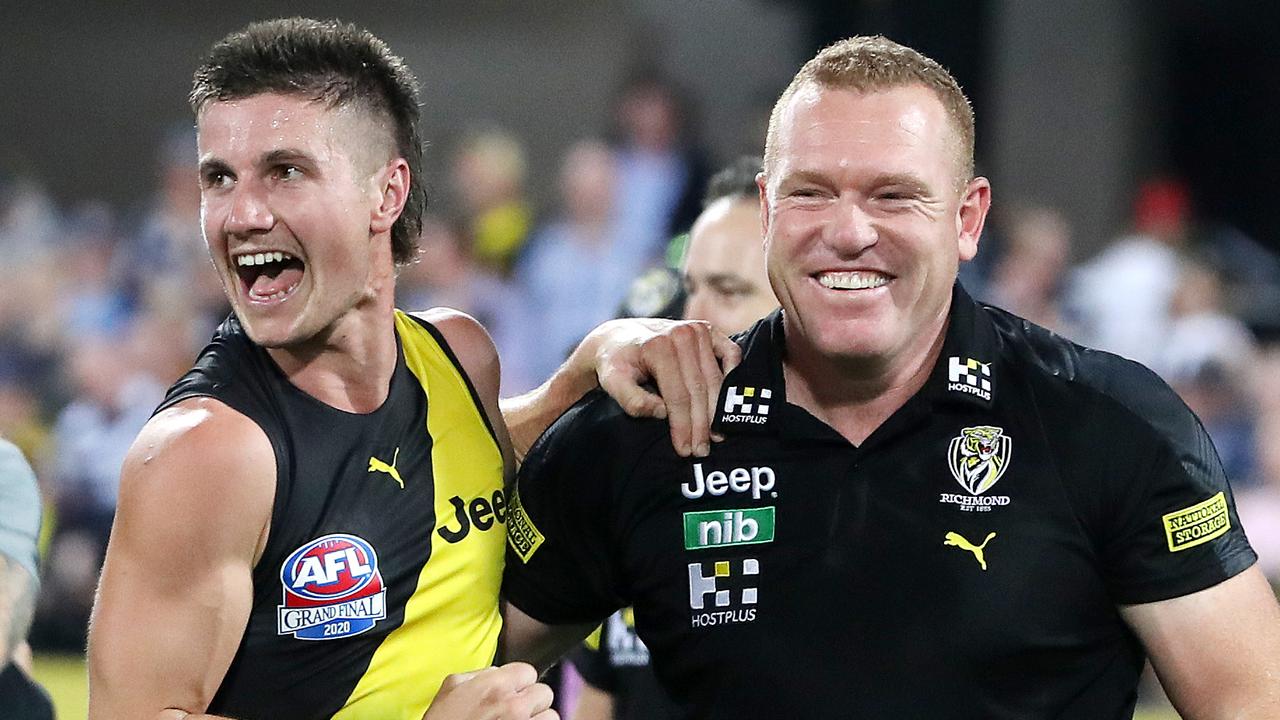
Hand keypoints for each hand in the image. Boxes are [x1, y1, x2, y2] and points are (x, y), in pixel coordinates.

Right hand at [423, 663, 556, 719]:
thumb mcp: (450, 688)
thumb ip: (477, 674)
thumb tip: (496, 672)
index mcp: (495, 685)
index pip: (529, 671)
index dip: (520, 682)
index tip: (512, 691)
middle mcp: (514, 705)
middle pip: (544, 693)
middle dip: (531, 701)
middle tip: (516, 710)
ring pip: (551, 716)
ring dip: (538, 719)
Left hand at [585, 318, 740, 456]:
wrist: (619, 337)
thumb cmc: (616, 363)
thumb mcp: (612, 381)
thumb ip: (631, 399)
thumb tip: (661, 412)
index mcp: (658, 346)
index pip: (677, 395)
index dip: (683, 425)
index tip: (684, 449)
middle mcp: (681, 334)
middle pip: (699, 389)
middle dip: (701, 424)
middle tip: (701, 450)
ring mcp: (697, 330)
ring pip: (715, 378)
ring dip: (717, 409)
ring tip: (715, 436)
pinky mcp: (708, 329)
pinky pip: (731, 353)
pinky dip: (733, 376)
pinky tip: (728, 400)